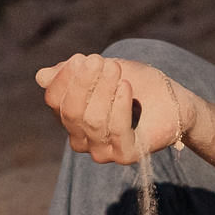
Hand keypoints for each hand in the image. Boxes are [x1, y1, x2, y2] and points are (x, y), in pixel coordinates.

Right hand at [33, 53, 191, 164]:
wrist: (172, 99)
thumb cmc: (136, 83)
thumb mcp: (103, 71)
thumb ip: (74, 73)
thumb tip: (41, 77)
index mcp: (71, 118)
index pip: (55, 100)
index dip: (65, 79)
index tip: (81, 59)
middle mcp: (81, 139)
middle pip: (72, 112)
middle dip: (85, 83)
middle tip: (101, 61)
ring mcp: (102, 151)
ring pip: (92, 120)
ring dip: (104, 90)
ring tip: (117, 70)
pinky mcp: (125, 155)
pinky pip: (116, 131)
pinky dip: (120, 106)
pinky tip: (126, 87)